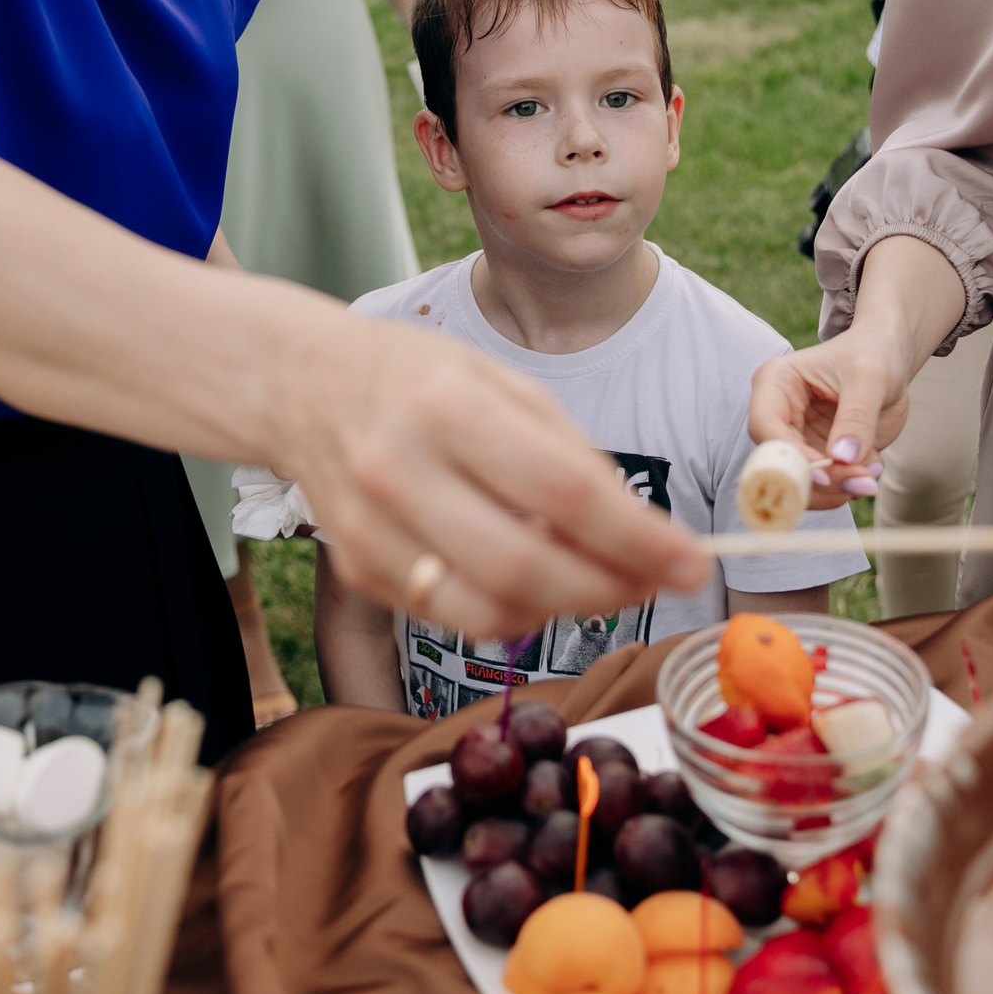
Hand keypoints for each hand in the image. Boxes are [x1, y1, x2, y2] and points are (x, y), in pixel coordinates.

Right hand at [280, 314, 710, 640]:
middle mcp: (401, 470)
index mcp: (448, 406)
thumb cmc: (415, 378)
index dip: (639, 539)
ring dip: (562, 611)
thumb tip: (636, 532)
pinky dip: (507, 610)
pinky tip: (534, 581)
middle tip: (654, 584)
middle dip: (607, 589)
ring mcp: (370, 529)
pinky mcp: (357, 572)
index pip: (564, 492)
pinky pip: (450, 615)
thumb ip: (566, 453)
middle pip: (525, 567)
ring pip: (486, 610)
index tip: (692, 564)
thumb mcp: (498, 380)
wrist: (300, 386)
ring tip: (601, 585)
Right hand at [747, 325, 916, 512]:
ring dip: (837, 489)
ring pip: (801, 482)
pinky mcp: (819, 456)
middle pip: (781, 462)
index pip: (765, 426)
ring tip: (872, 472)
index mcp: (776, 383)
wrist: (887, 359)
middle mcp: (779, 415)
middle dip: (821, 481)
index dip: (790, 455)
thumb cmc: (872, 355)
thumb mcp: (869, 378)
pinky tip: (872, 466)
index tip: (826, 473)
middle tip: (862, 482)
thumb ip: (857, 417)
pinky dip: (848, 486)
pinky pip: (825, 486)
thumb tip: (842, 457)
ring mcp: (798, 439)